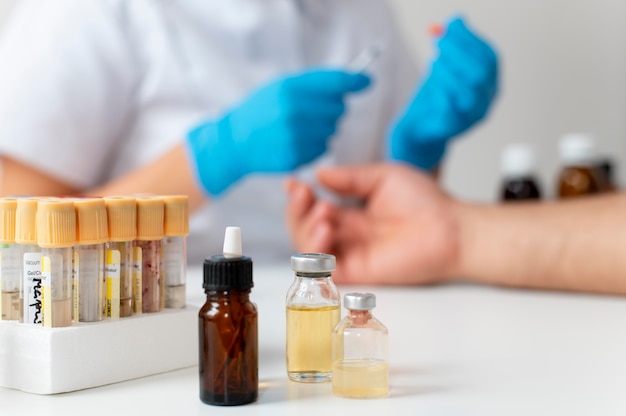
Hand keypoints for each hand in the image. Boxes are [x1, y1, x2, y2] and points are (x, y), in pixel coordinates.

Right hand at [186, 69, 370, 195]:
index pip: (334, 81)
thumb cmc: (261, 110)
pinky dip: (315, 145)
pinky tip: (296, 142)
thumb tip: (355, 80)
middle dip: (332, 109)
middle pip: (339, 108)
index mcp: (290, 88)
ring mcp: (295, 136)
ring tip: (299, 128)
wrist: (235, 141)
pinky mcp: (296, 157)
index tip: (366, 81)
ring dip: (322, 129)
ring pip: (332, 130)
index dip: (355, 80)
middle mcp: (294, 111)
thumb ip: (315, 83)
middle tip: (313, 111)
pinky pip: (323, 148)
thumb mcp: (281, 86)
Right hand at [286, 163, 460, 284]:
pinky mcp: (357, 273)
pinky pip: (324, 269)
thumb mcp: (382, 178)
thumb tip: (320, 174)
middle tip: (305, 195)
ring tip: (323, 212)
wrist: (451, 229)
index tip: (293, 183)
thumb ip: (350, 178)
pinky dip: (316, 251)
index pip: (315, 209)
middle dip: (297, 211)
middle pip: (305, 229)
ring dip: (305, 228)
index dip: (300, 198)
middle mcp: (348, 236)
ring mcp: (351, 255)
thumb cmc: (426, 203)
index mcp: (352, 215)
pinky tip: (325, 230)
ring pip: (308, 249)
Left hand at [389, 17, 497, 170]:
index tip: (451, 25)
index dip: (471, 40)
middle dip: (459, 52)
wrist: (419, 129)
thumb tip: (457, 19)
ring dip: (448, 71)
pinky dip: (440, 92)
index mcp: (489, 84)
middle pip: (480, 73)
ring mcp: (472, 117)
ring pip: (468, 91)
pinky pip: (450, 109)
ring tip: (431, 61)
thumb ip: (451, 46)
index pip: (489, 58)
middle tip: (437, 41)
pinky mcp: (453, 129)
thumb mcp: (444, 68)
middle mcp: (486, 101)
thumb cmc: (435, 96)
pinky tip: (431, 85)